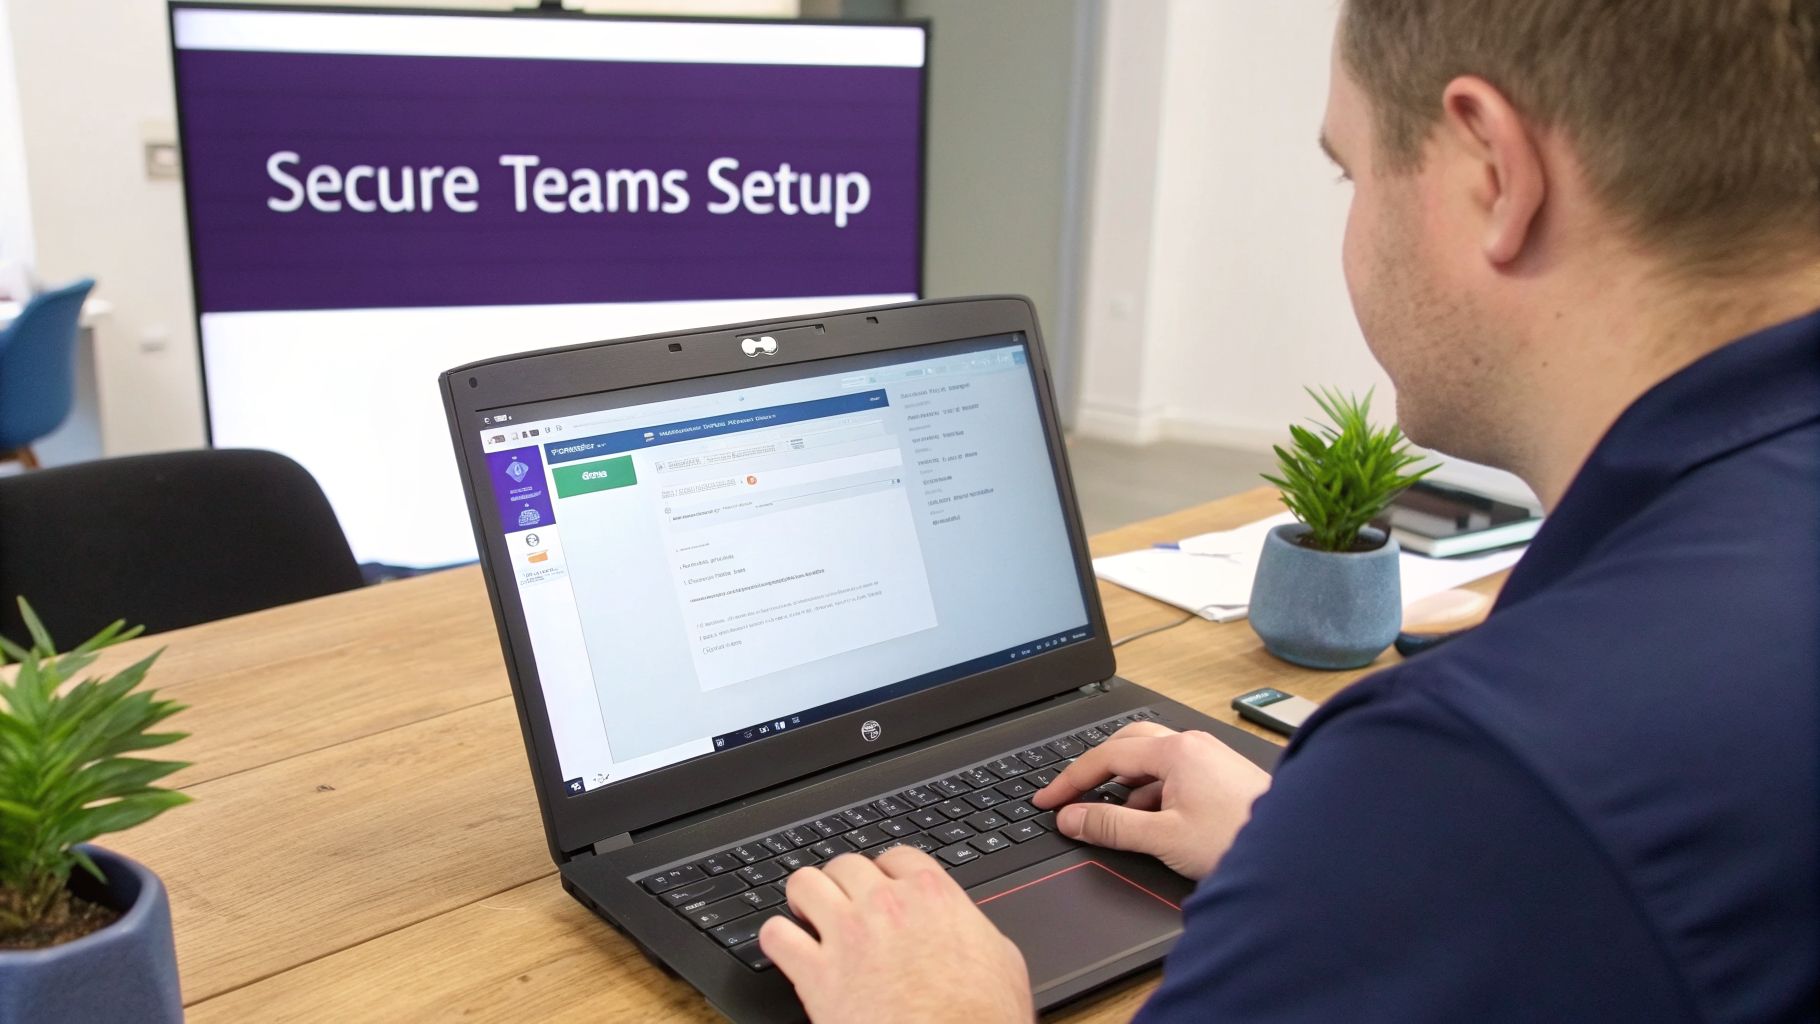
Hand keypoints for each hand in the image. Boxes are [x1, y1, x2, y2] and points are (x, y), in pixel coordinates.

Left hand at [759, 847, 1033, 1023]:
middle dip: (843, 882)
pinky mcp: (816, 974)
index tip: (882, 885)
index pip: (897, 856)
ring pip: (804, 884)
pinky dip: (777, 939)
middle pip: (846, 863)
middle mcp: (885, 905)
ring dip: (805, 897)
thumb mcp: (1002, 961)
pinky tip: (788, 949)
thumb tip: (967, 926)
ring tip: (809, 915)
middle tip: (843, 902)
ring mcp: (846, 936)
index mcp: (932, 895)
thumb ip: (973, 928)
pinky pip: (775, 935)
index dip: (886, 872)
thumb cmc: (981, 1018)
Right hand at [1032, 722, 1270, 879]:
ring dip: (1126, 785)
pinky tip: (1152, 822)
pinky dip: (1152, 793)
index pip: (1106, 756)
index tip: (1048, 800)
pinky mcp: (1221, 775)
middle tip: (1072, 794)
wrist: (1299, 854)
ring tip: (1113, 817)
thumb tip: (1073, 818)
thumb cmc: (1239, 840)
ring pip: (1152, 761)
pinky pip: (1174, 774)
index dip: (1070, 780)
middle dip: (1096, 769)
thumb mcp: (1163, 838)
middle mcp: (1193, 745)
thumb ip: (1111, 826)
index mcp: (1176, 751)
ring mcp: (1209, 758)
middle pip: (1127, 745)